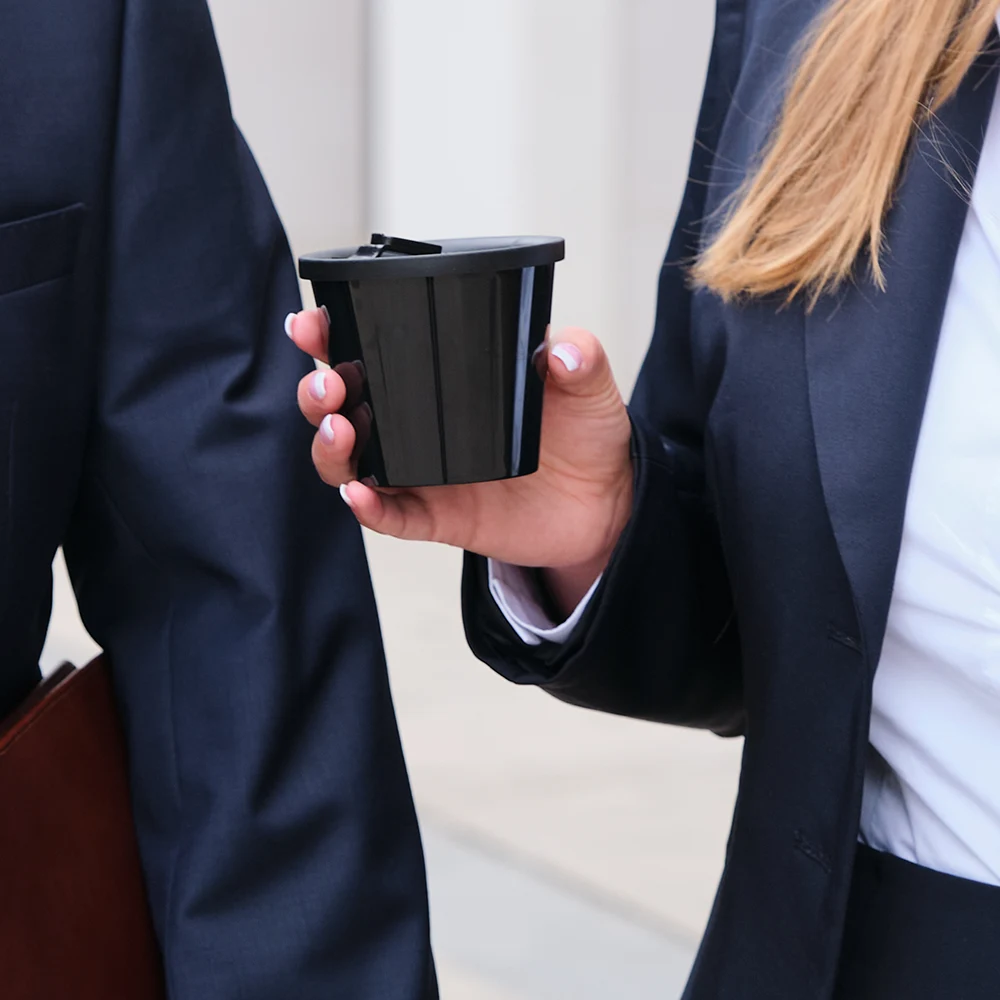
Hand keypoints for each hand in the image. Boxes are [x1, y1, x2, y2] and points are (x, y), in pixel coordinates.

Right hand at [288, 308, 633, 610]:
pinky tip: (360, 494)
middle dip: (318, 392)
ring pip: (351, 463)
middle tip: (329, 383)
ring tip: (341, 428)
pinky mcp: (436, 518)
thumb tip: (560, 349)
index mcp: (440, 381)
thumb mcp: (587, 386)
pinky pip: (391, 517)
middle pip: (341, 407)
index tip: (313, 324)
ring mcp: (423, 474)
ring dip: (332, 447)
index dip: (332, 337)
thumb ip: (579, 358)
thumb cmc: (584, 435)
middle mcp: (419, 425)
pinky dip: (370, 508)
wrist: (604, 503)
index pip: (372, 352)